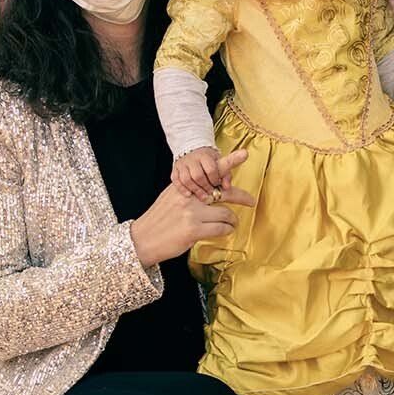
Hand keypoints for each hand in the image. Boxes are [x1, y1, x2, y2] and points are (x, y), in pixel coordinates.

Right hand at [131, 150, 252, 265]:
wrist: (142, 240)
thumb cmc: (157, 222)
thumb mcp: (170, 199)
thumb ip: (188, 194)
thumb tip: (207, 194)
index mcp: (183, 187)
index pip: (210, 171)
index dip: (229, 162)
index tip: (243, 154)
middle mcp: (189, 197)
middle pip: (224, 192)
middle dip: (242, 197)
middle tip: (252, 201)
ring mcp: (192, 214)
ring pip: (226, 214)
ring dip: (232, 221)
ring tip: (231, 224)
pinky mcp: (194, 230)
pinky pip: (221, 228)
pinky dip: (226, 231)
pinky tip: (224, 232)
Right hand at [172, 145, 222, 199]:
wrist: (192, 149)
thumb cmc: (208, 159)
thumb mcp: (219, 163)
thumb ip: (226, 175)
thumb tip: (227, 187)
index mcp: (205, 156)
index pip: (210, 169)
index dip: (214, 179)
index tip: (217, 184)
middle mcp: (192, 159)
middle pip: (198, 176)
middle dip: (205, 187)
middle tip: (210, 194)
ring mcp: (182, 164)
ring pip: (186, 180)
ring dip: (195, 190)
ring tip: (202, 196)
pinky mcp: (174, 169)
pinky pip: (176, 181)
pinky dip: (182, 189)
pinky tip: (189, 194)